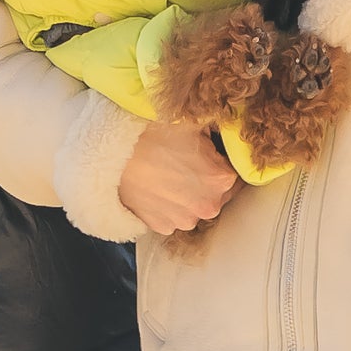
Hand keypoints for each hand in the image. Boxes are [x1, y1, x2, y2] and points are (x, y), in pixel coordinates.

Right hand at [117, 118, 238, 237]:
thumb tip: (227, 131)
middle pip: (217, 193)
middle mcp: (208, 206)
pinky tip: (158, 187)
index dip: (223, 161)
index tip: (212, 155)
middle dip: (208, 180)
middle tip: (189, 162)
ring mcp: (184, 221)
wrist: (115, 155)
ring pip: (194, 206)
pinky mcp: (162, 228)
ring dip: (189, 195)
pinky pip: (173, 216)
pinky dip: (170, 205)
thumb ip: (219, 130)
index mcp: (222, 179)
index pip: (236, 172)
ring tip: (169, 174)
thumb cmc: (154, 135)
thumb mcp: (194, 122)